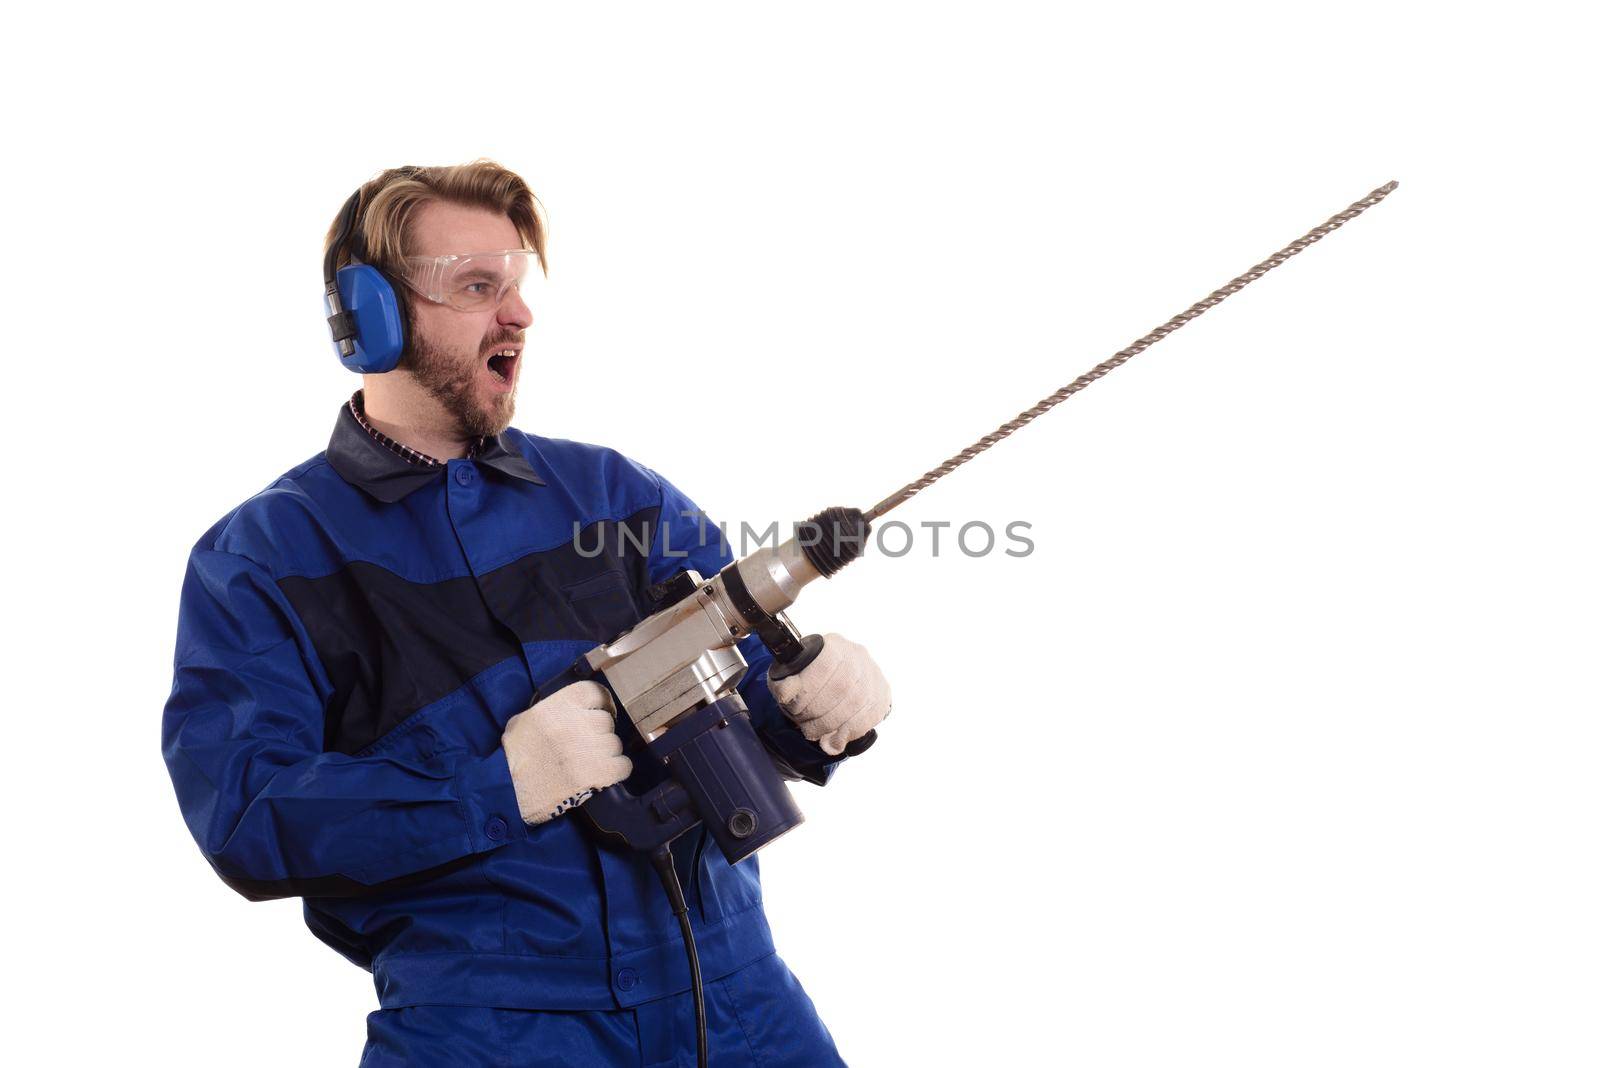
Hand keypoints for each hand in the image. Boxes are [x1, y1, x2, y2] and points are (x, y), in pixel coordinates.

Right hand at [502, 681, 631, 824]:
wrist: (509, 793)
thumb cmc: (515, 758)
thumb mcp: (524, 721)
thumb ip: (550, 709)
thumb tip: (574, 707)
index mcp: (557, 707)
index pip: (594, 692)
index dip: (600, 702)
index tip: (600, 711)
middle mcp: (575, 724)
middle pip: (606, 721)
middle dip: (599, 733)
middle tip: (587, 745)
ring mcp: (588, 749)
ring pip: (614, 744)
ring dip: (606, 753)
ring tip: (589, 763)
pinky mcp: (597, 774)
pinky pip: (623, 765)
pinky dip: (616, 770)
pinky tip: (603, 775)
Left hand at [768, 633, 891, 756]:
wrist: (830, 680)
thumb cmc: (806, 681)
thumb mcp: (788, 678)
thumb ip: (784, 684)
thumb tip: (787, 693)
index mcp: (832, 645)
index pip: (824, 665)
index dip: (808, 692)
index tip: (794, 709)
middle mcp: (856, 655)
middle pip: (842, 687)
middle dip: (820, 714)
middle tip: (806, 728)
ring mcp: (872, 673)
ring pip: (857, 703)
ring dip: (833, 725)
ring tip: (817, 733)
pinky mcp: (882, 692)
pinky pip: (871, 715)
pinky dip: (851, 731)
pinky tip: (837, 737)